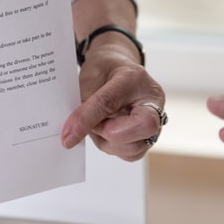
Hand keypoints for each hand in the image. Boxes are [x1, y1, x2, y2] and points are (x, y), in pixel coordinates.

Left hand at [61, 46, 165, 161]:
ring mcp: (155, 123)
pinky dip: (111, 147)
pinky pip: (130, 154)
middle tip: (91, 125)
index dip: (87, 118)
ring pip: (134, 147)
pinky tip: (103, 132)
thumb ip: (85, 102)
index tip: (68, 135)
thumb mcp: (89, 77)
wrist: (117, 69)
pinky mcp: (147, 139)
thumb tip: (72, 131)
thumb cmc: (104, 70)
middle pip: (142, 127)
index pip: (111, 101)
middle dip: (108, 132)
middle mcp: (152, 102)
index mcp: (135, 78)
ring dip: (106, 142)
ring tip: (95, 125)